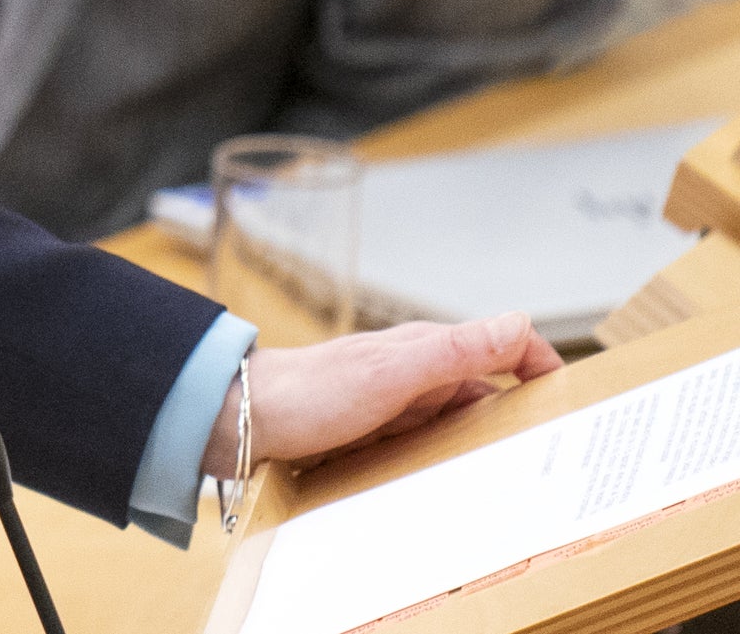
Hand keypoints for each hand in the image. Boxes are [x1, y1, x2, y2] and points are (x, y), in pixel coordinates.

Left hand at [215, 313, 565, 474]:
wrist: (240, 420)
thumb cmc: (308, 393)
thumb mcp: (391, 372)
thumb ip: (454, 350)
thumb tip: (521, 323)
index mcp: (427, 351)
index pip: (506, 350)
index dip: (544, 374)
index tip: (578, 411)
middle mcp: (416, 375)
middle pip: (490, 398)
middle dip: (524, 425)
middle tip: (560, 466)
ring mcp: (397, 407)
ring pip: (461, 429)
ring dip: (486, 452)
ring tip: (520, 489)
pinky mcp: (377, 437)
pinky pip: (429, 453)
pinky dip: (449, 468)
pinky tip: (459, 495)